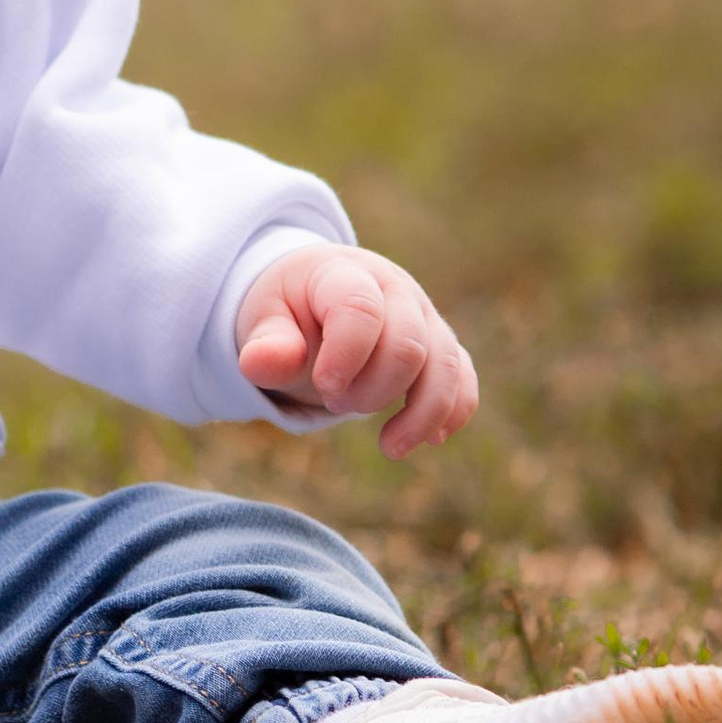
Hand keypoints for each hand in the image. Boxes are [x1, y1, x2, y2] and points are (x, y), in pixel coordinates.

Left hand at [235, 243, 477, 456]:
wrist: (314, 296)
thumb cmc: (287, 310)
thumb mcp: (263, 319)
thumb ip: (265, 342)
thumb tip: (259, 363)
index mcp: (346, 274)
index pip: (361, 309)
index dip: (346, 355)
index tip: (324, 387)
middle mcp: (395, 290)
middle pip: (408, 343)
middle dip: (373, 388)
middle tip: (333, 401)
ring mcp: (423, 318)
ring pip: (446, 365)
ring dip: (421, 414)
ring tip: (390, 448)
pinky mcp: (440, 346)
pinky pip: (462, 377)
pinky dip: (453, 410)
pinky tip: (430, 440)